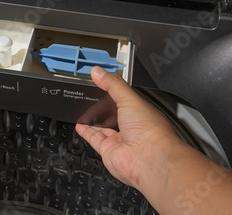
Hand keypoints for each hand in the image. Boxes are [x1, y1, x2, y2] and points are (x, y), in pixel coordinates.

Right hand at [75, 66, 185, 187]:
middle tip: (91, 97)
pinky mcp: (109, 151)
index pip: (126, 99)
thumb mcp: (129, 99)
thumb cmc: (151, 131)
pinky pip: (95, 139)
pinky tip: (81, 126)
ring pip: (104, 128)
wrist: (149, 159)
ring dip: (93, 120)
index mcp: (141, 113)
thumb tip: (99, 72)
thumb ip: (113, 85)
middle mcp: (132, 128)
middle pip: (114, 115)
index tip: (102, 81)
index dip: (114, 91)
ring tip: (84, 111)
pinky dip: (86, 133)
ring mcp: (120, 140)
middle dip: (103, 107)